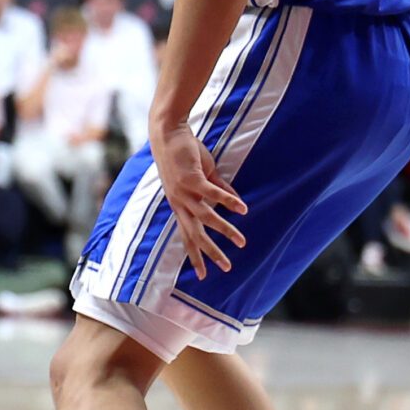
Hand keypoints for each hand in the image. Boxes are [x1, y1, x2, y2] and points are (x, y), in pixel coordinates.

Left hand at [149, 119, 246, 276]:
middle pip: (195, 234)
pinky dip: (228, 202)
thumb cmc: (184, 154)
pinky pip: (213, 194)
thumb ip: (217, 190)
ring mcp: (184, 192)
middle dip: (210, 253)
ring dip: (225, 230)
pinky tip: (242, 210)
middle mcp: (179, 203)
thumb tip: (234, 204)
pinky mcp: (191, 179)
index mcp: (179, 205)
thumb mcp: (202, 177)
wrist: (168, 134)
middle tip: (226, 268)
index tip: (202, 276)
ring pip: (206, 218)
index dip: (195, 255)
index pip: (187, 236)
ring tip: (241, 242)